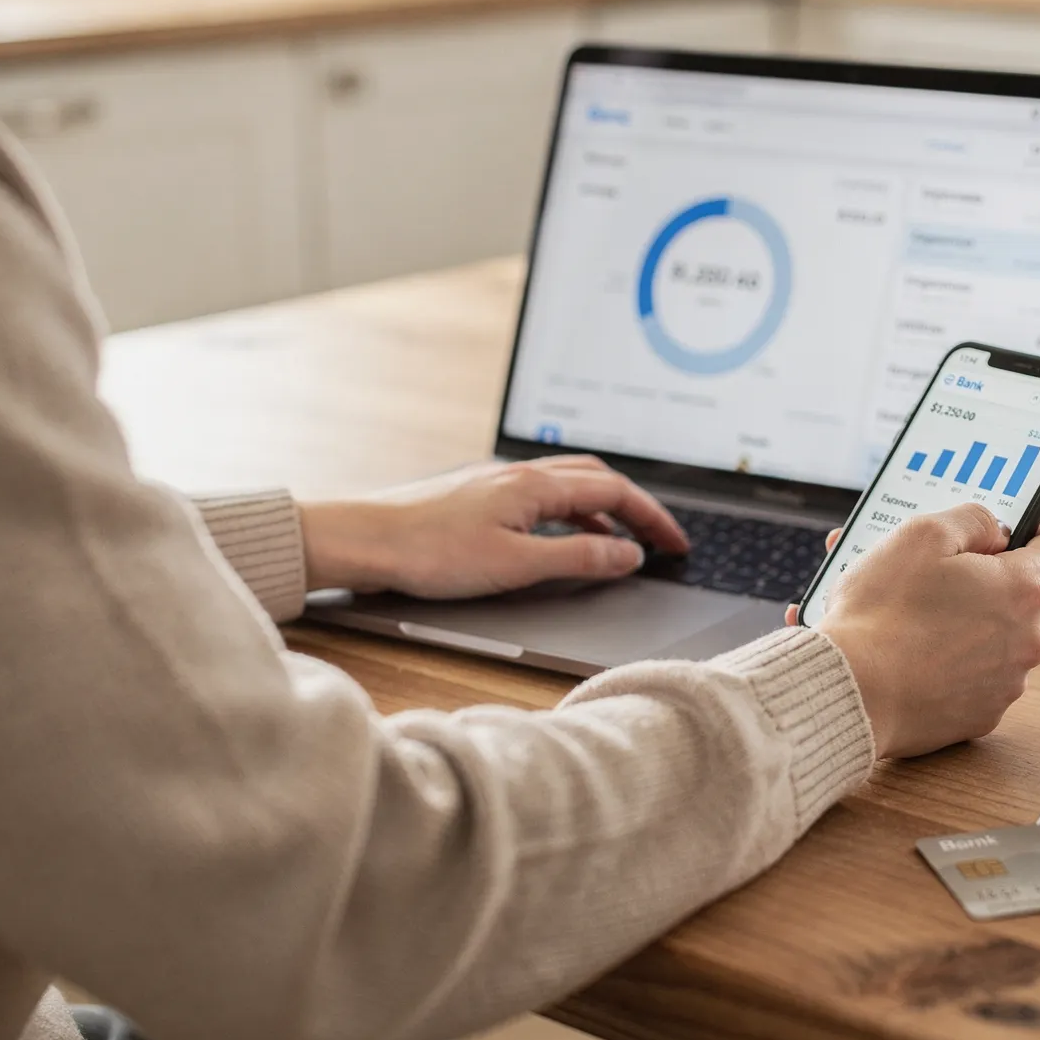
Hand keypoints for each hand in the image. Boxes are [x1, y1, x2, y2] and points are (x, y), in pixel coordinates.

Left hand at [298, 456, 688, 598]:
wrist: (364, 540)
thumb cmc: (429, 553)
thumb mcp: (516, 565)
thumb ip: (577, 560)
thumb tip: (627, 555)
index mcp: (535, 485)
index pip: (614, 493)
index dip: (652, 519)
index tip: (676, 545)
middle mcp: (519, 473)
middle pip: (597, 479)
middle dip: (635, 507)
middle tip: (659, 538)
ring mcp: (496, 481)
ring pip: (567, 484)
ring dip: (602, 510)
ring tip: (619, 544)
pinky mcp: (476, 494)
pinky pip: (539, 495)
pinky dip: (567, 514)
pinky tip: (558, 539)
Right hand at [786, 505, 1039, 758]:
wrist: (852, 691)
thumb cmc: (883, 612)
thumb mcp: (923, 533)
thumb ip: (972, 519)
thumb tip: (994, 530)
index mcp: (1024, 590)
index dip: (1031, 534)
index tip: (1000, 537)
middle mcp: (1029, 641)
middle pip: (1017, 599)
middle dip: (979, 584)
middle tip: (931, 578)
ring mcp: (1007, 684)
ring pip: (992, 640)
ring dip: (962, 626)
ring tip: (909, 621)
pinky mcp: (980, 717)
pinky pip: (972, 680)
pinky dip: (949, 667)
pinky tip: (910, 658)